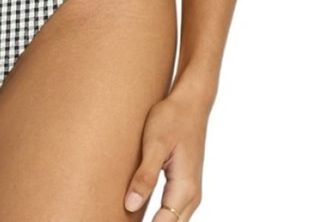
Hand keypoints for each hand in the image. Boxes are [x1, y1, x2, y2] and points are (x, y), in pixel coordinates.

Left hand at [124, 87, 209, 220]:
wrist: (191, 101)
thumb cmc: (172, 118)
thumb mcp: (154, 143)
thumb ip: (145, 176)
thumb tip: (130, 206)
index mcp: (184, 188)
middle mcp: (191, 195)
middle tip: (119, 220)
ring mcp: (190, 191)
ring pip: (174, 221)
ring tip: (127, 218)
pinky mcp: (184, 184)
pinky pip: (173, 211)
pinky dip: (161, 218)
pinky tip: (140, 213)